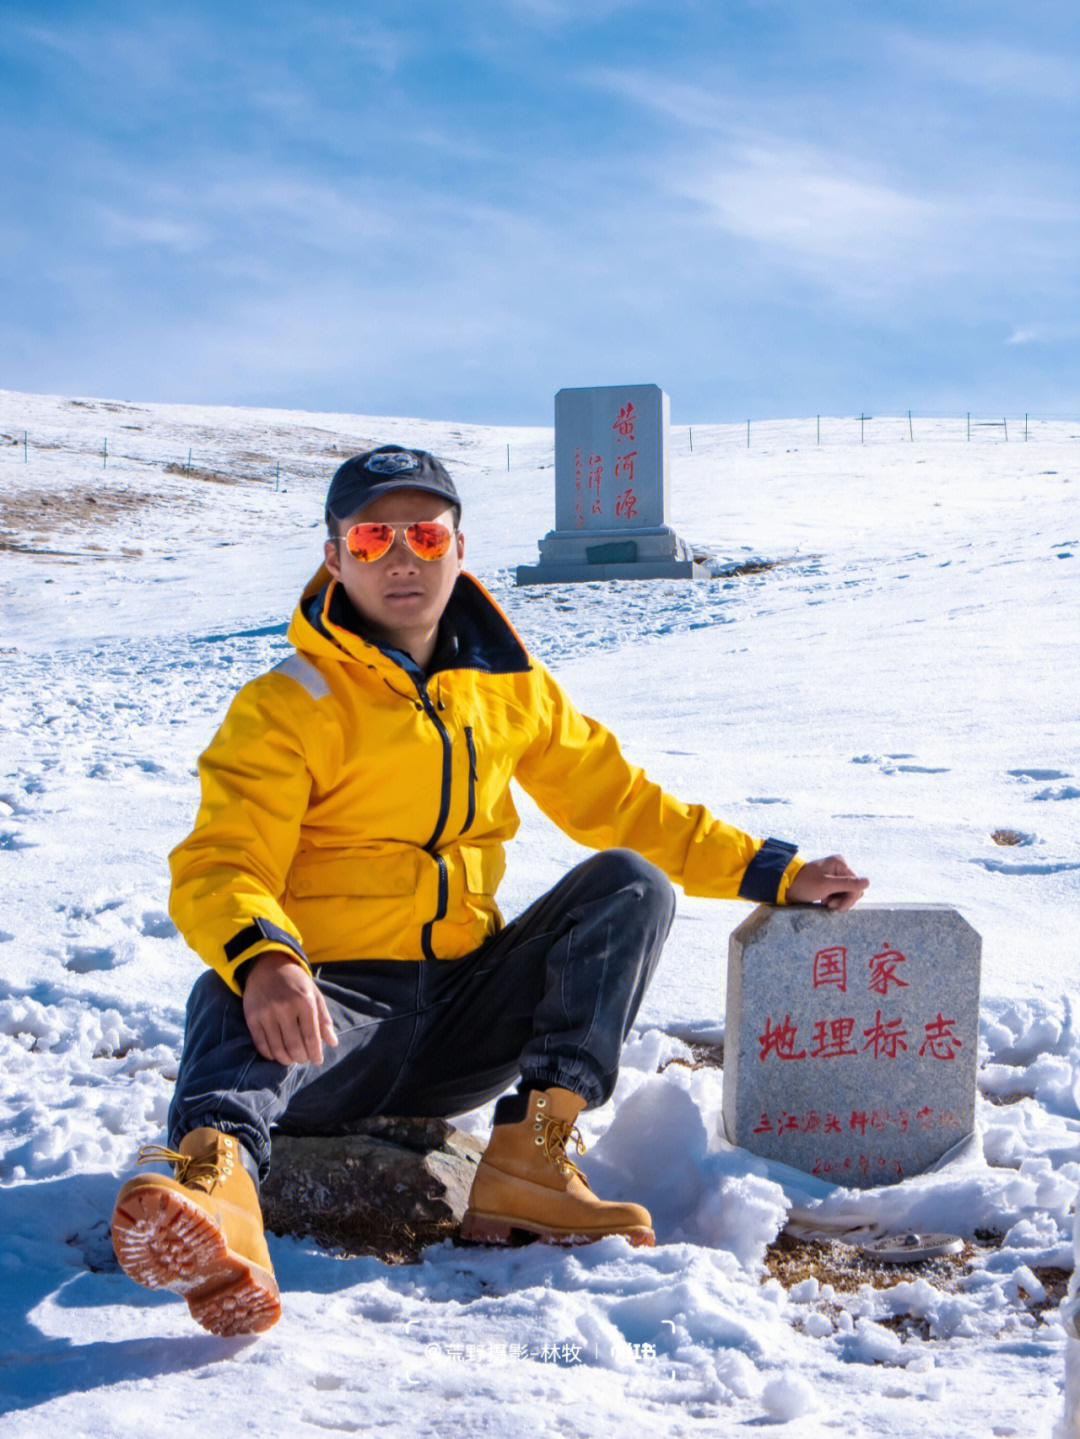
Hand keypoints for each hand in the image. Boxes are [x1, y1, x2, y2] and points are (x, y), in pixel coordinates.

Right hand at [242, 949, 338, 1065]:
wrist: (267, 965)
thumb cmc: (295, 981)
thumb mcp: (314, 994)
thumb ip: (323, 1019)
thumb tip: (333, 1042)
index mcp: (304, 1002)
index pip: (311, 1037)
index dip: (315, 1053)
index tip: (317, 1060)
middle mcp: (285, 1008)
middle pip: (294, 1046)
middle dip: (301, 1057)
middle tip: (304, 1058)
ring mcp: (266, 1013)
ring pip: (277, 1048)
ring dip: (286, 1059)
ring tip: (291, 1058)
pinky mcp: (252, 1017)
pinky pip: (261, 1044)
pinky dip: (269, 1054)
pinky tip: (276, 1054)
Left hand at [786, 855, 868, 910]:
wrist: (786, 886)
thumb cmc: (805, 884)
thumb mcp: (826, 885)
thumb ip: (847, 884)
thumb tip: (868, 882)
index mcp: (841, 863)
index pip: (857, 885)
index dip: (850, 898)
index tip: (836, 906)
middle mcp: (840, 867)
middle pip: (854, 889)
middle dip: (844, 900)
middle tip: (829, 904)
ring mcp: (836, 875)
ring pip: (848, 893)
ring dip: (839, 901)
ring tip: (825, 902)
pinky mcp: (831, 882)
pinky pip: (841, 893)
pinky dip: (834, 899)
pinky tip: (824, 900)